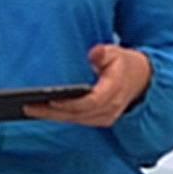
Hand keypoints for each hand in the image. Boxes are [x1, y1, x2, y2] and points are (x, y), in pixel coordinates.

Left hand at [22, 45, 152, 127]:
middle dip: (53, 112)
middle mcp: (111, 108)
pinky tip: (44, 111)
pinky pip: (78, 120)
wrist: (143, 80)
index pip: (91, 101)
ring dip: (53, 116)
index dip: (71, 103)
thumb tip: (95, 53)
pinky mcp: (100, 120)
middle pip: (78, 114)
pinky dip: (61, 117)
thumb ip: (104, 53)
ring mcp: (106, 116)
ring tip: (31, 109)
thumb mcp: (117, 53)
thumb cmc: (125, 65)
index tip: (52, 99)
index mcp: (115, 90)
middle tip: (30, 106)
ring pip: (76, 120)